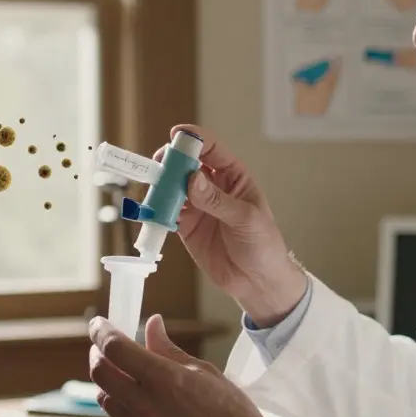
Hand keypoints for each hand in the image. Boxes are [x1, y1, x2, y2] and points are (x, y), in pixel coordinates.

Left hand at [88, 314, 285, 416]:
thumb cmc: (230, 410)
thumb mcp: (202, 370)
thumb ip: (167, 348)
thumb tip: (151, 324)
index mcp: (163, 379)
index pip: (115, 348)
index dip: (101, 331)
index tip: (98, 323)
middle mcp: (145, 405)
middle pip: (100, 373)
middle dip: (97, 353)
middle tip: (104, 346)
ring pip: (104, 398)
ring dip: (108, 381)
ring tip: (123, 373)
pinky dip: (121, 405)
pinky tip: (138, 400)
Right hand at [154, 125, 307, 324]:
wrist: (257, 282)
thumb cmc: (263, 245)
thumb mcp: (245, 220)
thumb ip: (218, 201)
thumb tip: (192, 180)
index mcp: (233, 177)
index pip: (211, 149)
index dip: (193, 139)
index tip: (176, 135)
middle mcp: (212, 187)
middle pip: (186, 164)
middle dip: (170, 162)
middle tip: (159, 166)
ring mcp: (197, 206)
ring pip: (172, 187)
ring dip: (160, 186)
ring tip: (153, 190)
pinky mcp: (185, 226)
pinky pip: (166, 212)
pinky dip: (156, 210)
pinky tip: (152, 211)